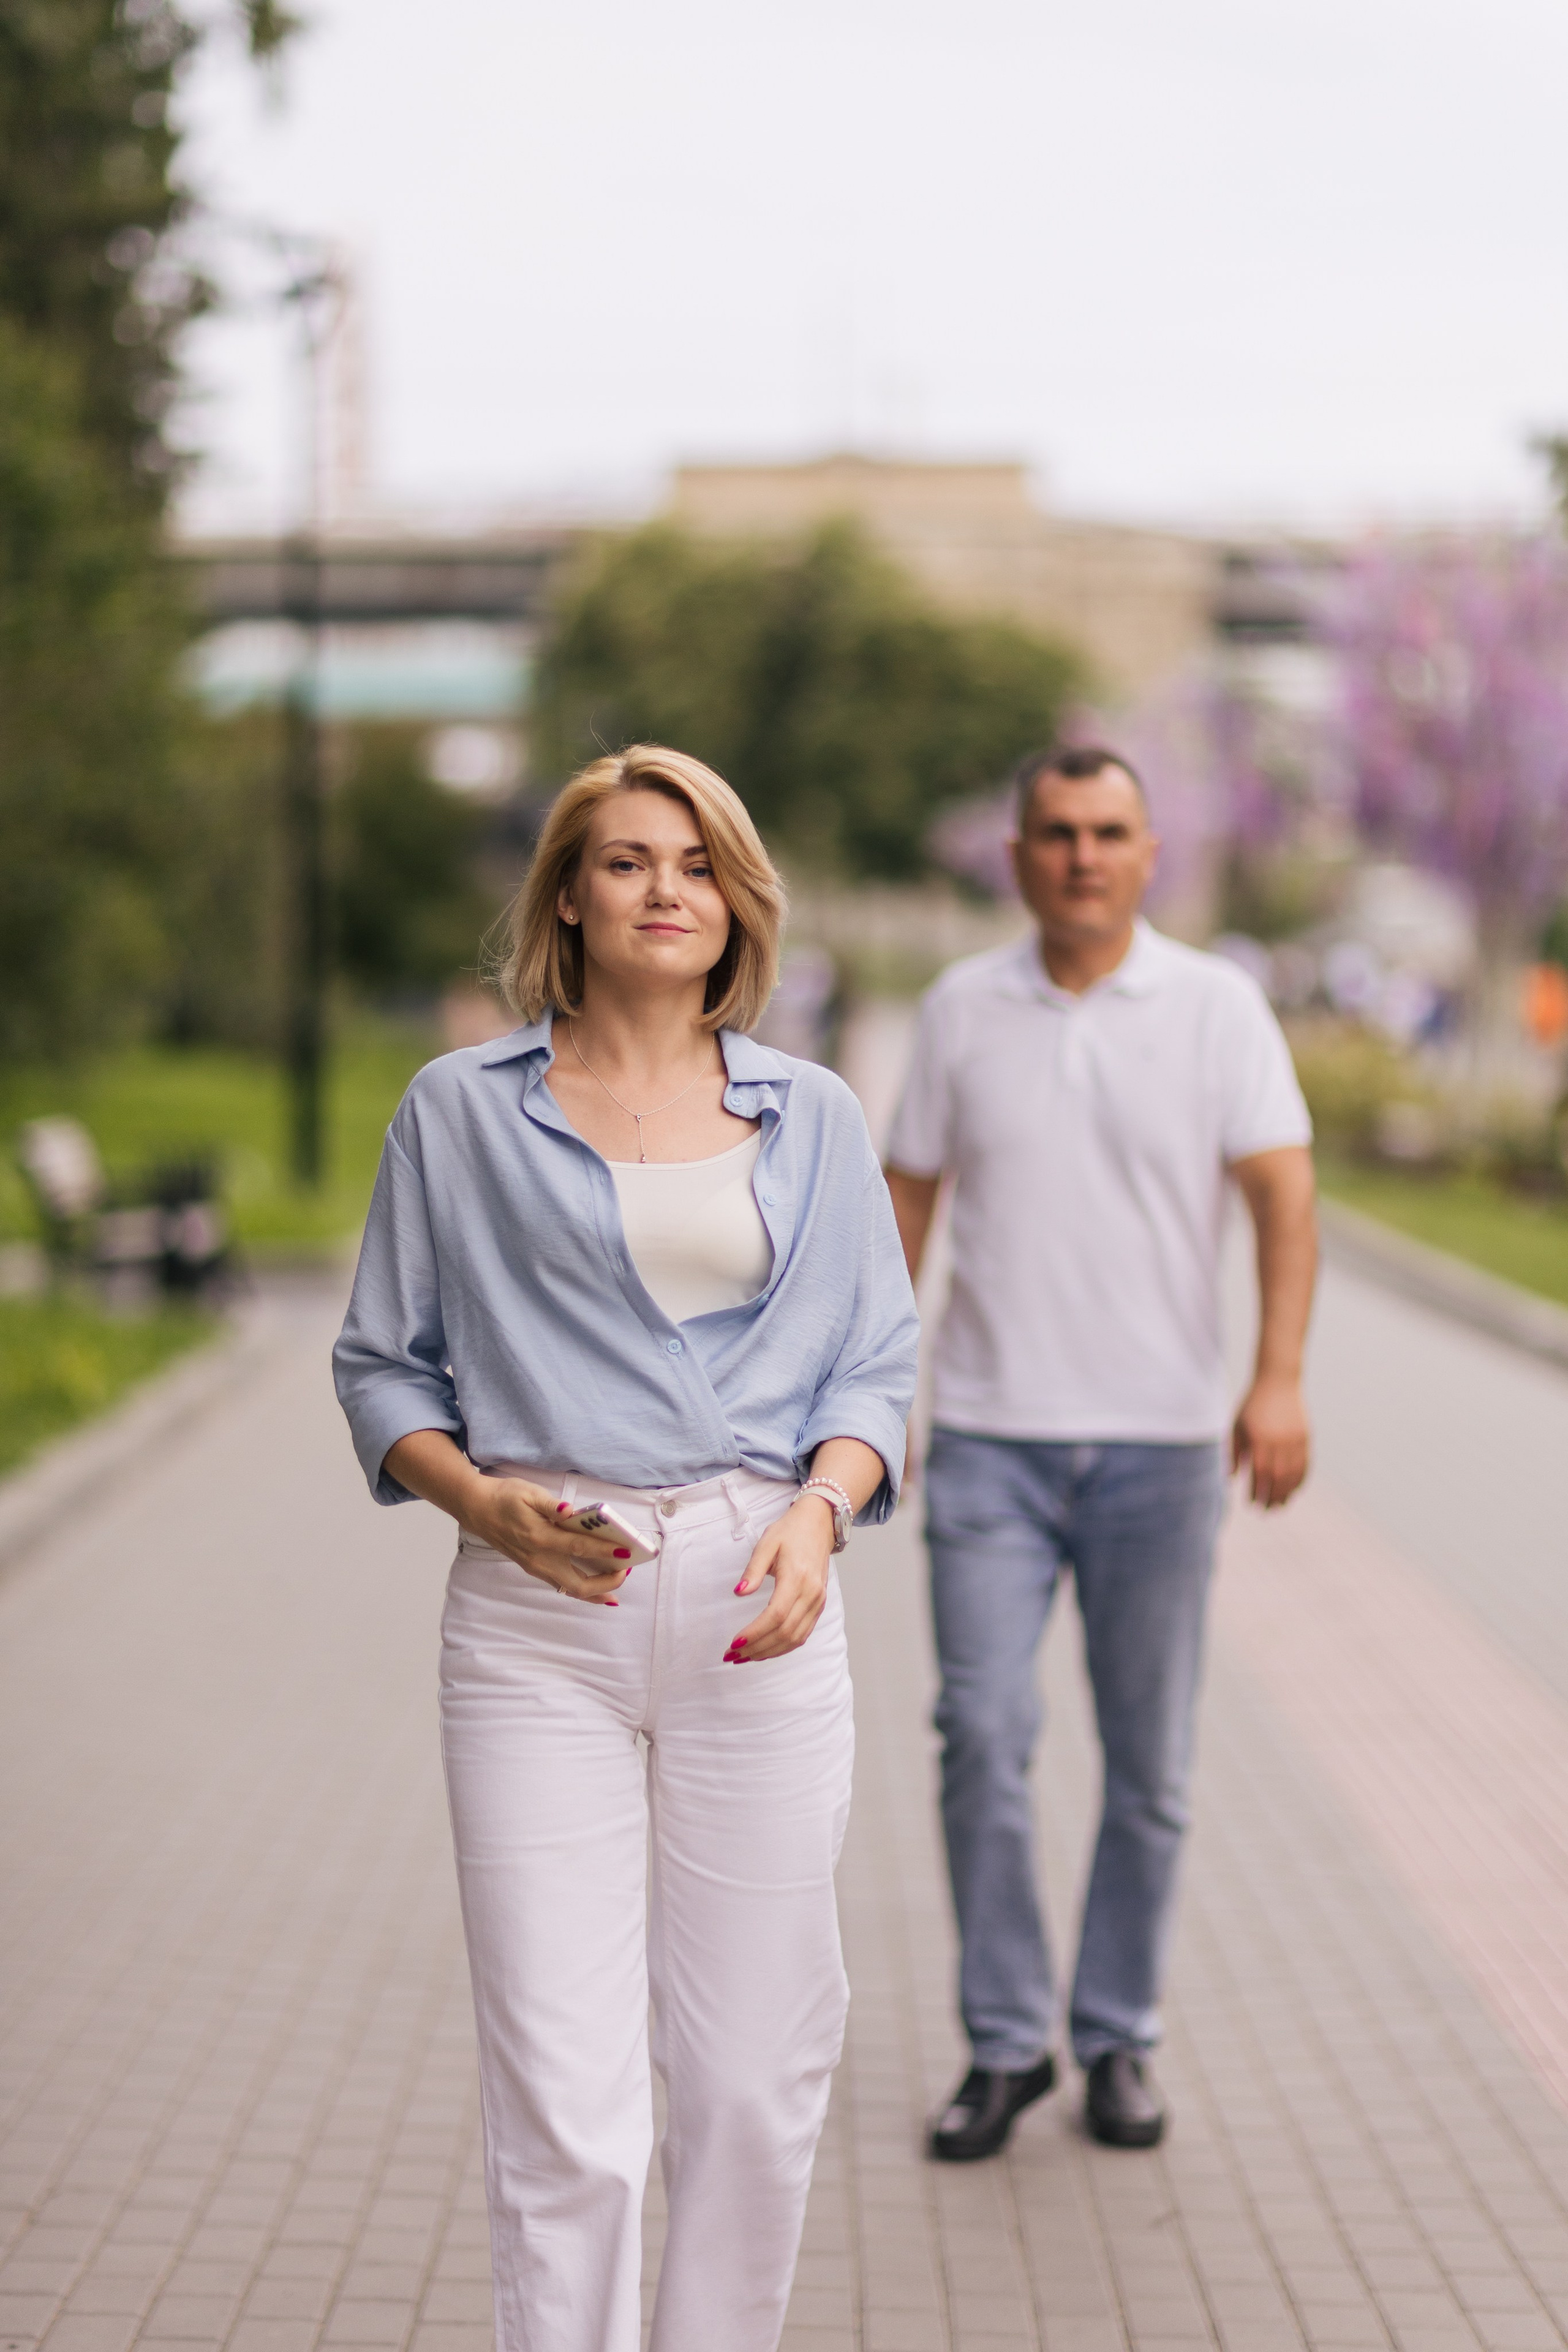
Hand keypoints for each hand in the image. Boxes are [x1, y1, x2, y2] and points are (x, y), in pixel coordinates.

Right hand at [465, 1474, 633, 1603]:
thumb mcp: (529, 1493)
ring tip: (617, 1585)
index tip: (626, 1551)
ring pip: (570, 1590)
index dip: (604, 1551)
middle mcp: (538, 1558)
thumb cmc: (504, 1497)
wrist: (477, 1509)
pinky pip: (562, 1586)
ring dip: (596, 1591)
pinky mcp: (534, 1568)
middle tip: (625, 1571)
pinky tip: (597, 1591)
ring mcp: (535, 1567)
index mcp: (539, 1537)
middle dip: (605, 1582)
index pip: (578, 1547)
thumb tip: (570, 1511)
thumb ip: (552, 1505)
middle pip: (578, 1583)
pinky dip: (582, 1591)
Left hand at [725, 1494, 834, 1662]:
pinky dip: (783, 1646)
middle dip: (757, 1648)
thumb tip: (738, 1593)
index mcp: (797, 1577)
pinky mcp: (819, 1606)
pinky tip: (765, 1649)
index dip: (755, 1633)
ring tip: (745, 1657)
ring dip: (769, 1652)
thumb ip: (752, 1570)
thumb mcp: (766, 1544)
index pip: (776, 1615)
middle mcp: (812, 1594)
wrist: (818, 1525)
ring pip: (795, 1638)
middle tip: (732, 1655)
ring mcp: (818, 1602)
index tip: (734, 1643)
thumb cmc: (790, 1532)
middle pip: (785, 1632)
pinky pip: (803, 1634)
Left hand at [1231, 1373, 1309, 1508]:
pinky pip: (1305, 1464)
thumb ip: (1233, 1452)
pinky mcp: (1306, 1437)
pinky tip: (1294, 1491)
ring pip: (1293, 1474)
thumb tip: (1231, 1478)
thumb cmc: (1252, 1405)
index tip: (1252, 1504)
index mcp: (1259, 1439)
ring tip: (1280, 1506)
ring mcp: (1295, 1440)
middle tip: (1266, 1511)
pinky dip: (1300, 1480)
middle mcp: (1279, 1441)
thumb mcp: (1237, 1426)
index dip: (1256, 1492)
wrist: (1278, 1382)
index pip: (1259, 1474)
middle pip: (1278, 1478)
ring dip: (1287, 1493)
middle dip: (1272, 1498)